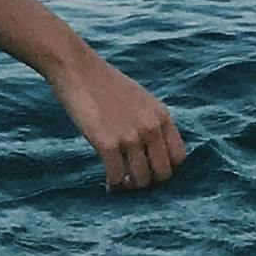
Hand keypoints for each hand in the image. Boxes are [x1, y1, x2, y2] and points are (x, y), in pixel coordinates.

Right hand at [53, 50, 185, 193]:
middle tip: (133, 181)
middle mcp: (151, 127)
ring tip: (120, 184)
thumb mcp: (140, 100)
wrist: (77, 69)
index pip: (179, 157)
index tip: (150, 171)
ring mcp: (130, 136)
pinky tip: (108, 184)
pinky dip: (113, 185)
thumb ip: (150, 122)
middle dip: (149, 182)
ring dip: (130, 187)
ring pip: (141, 180)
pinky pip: (117, 177)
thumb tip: (153, 153)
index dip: (166, 169)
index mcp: (162, 116)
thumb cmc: (104, 85)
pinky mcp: (107, 143)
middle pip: (163, 173)